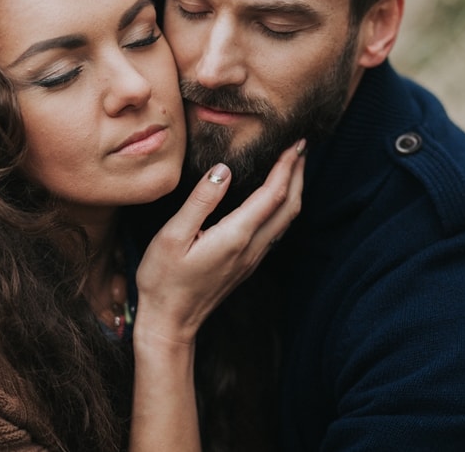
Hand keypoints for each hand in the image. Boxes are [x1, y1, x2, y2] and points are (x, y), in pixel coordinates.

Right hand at [134, 139, 304, 344]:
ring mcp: (252, 258)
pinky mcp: (247, 264)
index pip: (272, 194)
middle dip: (298, 174)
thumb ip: (201, 200)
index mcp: (236, 236)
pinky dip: (283, 206)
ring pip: (286, 220)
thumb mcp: (173, 235)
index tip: (295, 143)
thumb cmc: (164, 279)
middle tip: (301, 147)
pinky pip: (276, 230)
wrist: (170, 322)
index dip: (287, 166)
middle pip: (289, 206)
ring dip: (294, 190)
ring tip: (294, 167)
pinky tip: (275, 197)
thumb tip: (224, 169)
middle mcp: (251, 247)